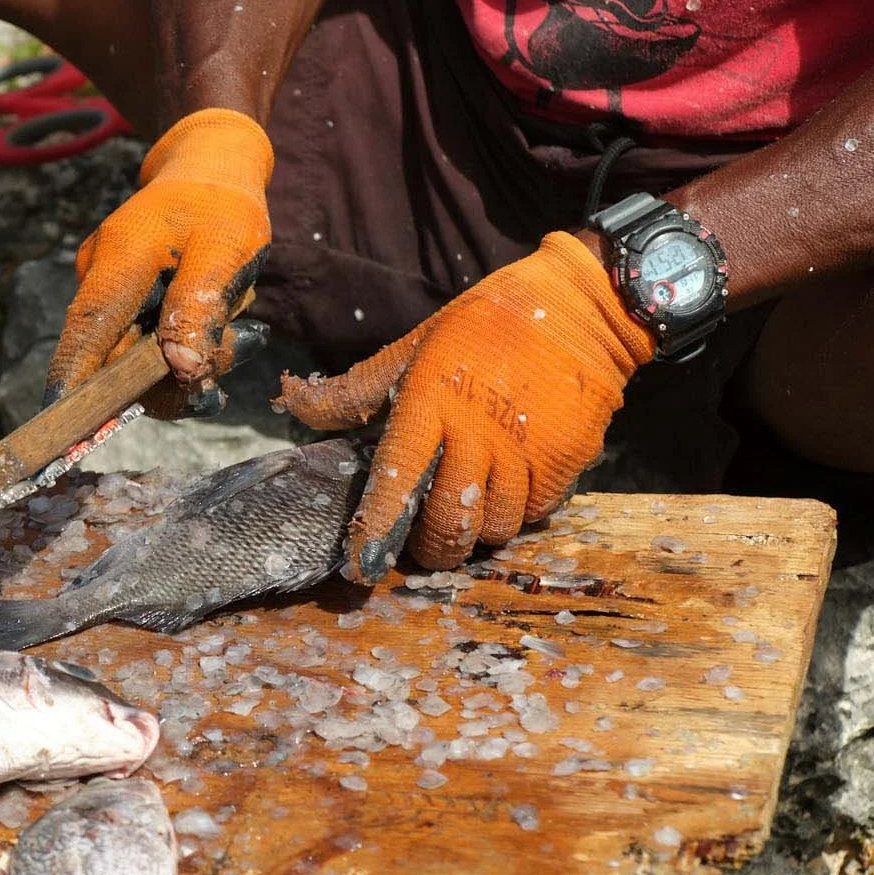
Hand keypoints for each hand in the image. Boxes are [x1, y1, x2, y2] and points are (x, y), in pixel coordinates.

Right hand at [46, 109, 271, 403]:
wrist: (210, 171)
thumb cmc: (222, 206)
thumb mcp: (227, 250)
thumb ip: (201, 308)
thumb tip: (182, 371)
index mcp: (118, 259)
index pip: (87, 330)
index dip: (73, 382)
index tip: (63, 426)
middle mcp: (100, 278)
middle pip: (116, 358)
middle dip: (173, 374)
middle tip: (236, 343)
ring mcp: (108, 292)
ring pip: (137, 359)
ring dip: (189, 358)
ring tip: (235, 318)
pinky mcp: (122, 304)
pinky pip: (147, 346)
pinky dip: (186, 346)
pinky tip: (220, 315)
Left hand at [276, 232, 653, 579]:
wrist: (581, 308)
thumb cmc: (483, 326)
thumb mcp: (414, 347)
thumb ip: (356, 390)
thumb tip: (292, 406)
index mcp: (430, 402)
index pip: (396, 480)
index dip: (376, 531)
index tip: (360, 566)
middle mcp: (477, 434)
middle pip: (449, 525)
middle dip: (431, 549)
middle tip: (423, 544)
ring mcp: (526, 450)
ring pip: (496, 529)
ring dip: (476, 534)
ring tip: (467, 514)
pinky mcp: (567, 460)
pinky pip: (536, 514)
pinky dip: (518, 514)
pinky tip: (507, 493)